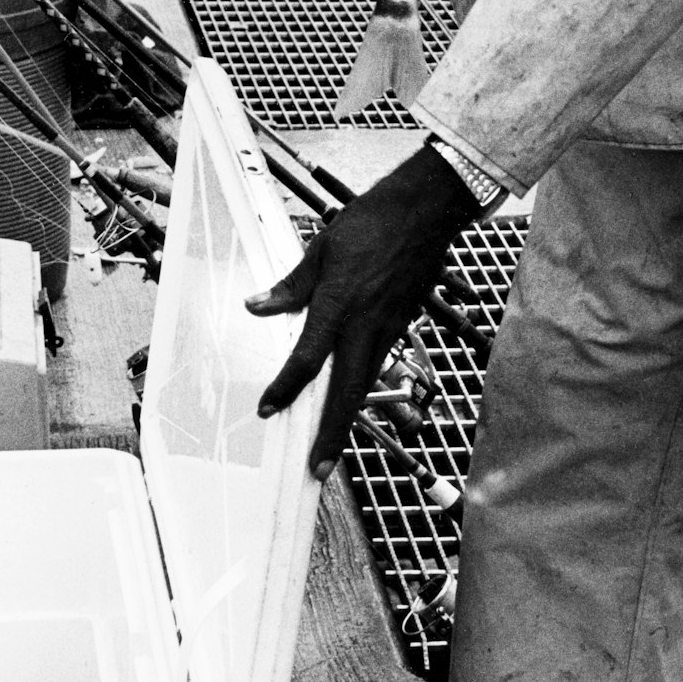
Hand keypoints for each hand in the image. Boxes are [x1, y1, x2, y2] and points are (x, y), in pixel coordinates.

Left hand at [247, 146, 480, 476]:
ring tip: (331, 445)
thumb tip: (256, 307)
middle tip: (318, 470)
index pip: (308, 359)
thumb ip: (290, 286)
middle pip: (347, 392)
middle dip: (332, 434)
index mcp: (339, 306)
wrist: (426, 211)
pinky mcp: (402, 322)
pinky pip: (379, 362)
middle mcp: (365, 325)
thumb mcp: (321, 250)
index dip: (285, 388)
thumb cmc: (371, 222)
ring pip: (366, 383)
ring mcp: (388, 327)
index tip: (267, 409)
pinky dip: (363, 386)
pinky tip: (352, 394)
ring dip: (348, 417)